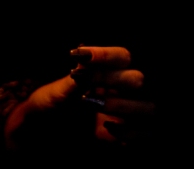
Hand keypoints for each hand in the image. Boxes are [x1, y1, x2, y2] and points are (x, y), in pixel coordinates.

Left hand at [4, 46, 154, 149]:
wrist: (45, 130)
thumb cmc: (54, 102)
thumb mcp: (60, 89)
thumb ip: (77, 77)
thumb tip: (84, 59)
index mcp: (111, 71)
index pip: (122, 56)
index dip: (105, 56)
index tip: (80, 56)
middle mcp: (123, 90)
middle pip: (138, 79)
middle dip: (113, 80)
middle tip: (86, 86)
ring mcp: (128, 114)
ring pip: (148, 107)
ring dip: (123, 105)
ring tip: (94, 105)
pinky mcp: (127, 136)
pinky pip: (143, 134)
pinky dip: (127, 132)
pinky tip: (105, 128)